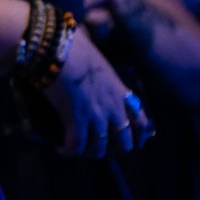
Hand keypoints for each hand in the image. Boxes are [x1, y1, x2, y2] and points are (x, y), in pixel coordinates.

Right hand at [40, 28, 154, 157]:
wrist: (58, 48)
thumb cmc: (75, 47)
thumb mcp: (98, 62)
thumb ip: (101, 74)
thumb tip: (94, 66)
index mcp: (120, 92)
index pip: (141, 120)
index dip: (140, 135)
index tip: (136, 141)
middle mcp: (113, 107)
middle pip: (124, 141)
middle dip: (112, 148)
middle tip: (98, 146)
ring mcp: (96, 115)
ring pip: (99, 148)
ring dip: (88, 152)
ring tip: (76, 150)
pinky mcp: (76, 119)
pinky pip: (76, 145)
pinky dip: (69, 150)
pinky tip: (60, 149)